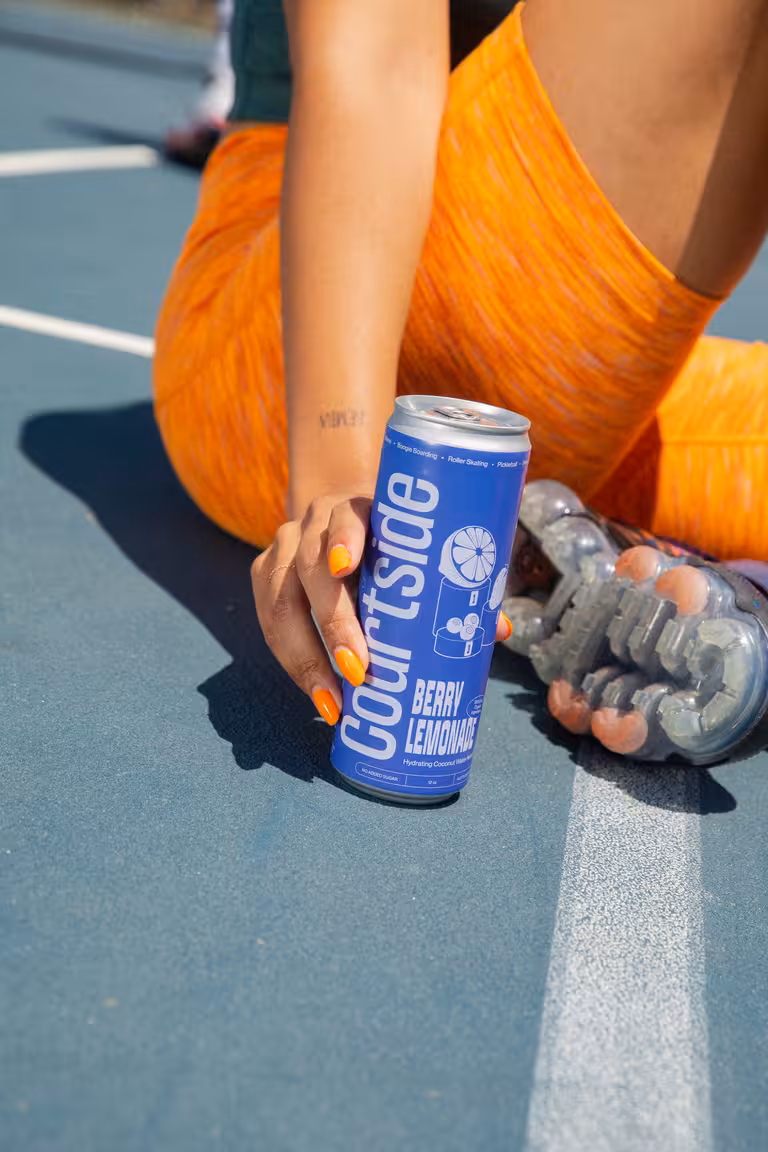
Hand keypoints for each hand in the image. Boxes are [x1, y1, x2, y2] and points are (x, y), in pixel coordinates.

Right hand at [251, 494, 515, 724]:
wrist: (342, 515)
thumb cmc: (394, 542)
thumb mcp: (420, 550)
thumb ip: (455, 583)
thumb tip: (498, 631)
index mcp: (356, 508)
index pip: (344, 517)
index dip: (343, 538)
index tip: (346, 566)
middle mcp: (312, 524)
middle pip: (309, 570)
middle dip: (332, 625)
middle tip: (359, 672)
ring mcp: (283, 549)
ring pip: (278, 602)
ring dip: (303, 657)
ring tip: (332, 701)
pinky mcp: (267, 576)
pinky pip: (269, 621)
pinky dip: (291, 662)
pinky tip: (316, 693)